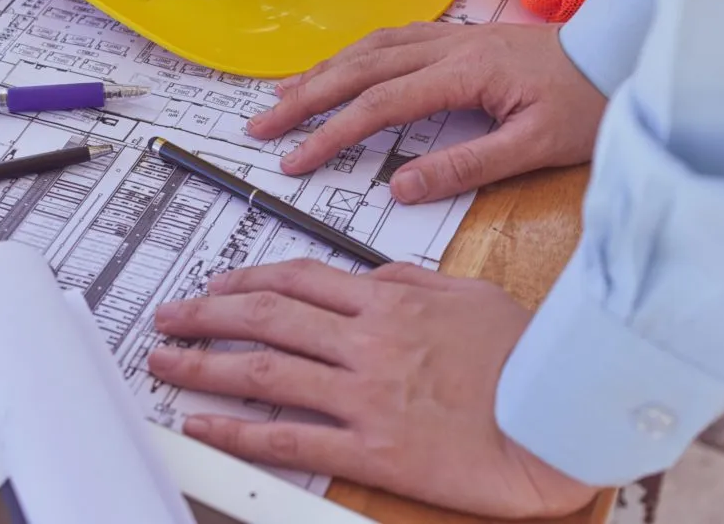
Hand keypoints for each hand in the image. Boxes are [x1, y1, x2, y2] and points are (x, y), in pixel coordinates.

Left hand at [147, 260, 596, 517]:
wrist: (559, 420)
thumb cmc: (525, 357)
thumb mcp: (471, 295)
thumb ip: (413, 281)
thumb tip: (372, 275)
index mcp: (390, 301)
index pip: (299, 280)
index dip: (247, 280)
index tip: (217, 287)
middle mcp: (368, 342)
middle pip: (267, 317)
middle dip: (206, 314)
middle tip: (169, 317)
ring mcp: (365, 395)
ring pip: (265, 371)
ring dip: (205, 363)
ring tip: (164, 360)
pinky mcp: (371, 449)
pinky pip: (290, 438)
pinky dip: (239, 430)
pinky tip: (202, 421)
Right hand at [245, 22, 605, 203]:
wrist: (624, 54)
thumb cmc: (588, 102)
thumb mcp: (535, 145)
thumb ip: (467, 166)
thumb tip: (400, 188)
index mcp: (464, 74)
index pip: (378, 106)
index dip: (330, 134)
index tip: (293, 160)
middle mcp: (448, 48)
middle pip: (358, 69)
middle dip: (304, 99)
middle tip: (261, 127)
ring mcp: (451, 37)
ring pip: (369, 48)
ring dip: (321, 72)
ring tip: (282, 98)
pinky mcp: (458, 38)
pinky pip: (391, 39)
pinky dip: (353, 55)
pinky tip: (337, 68)